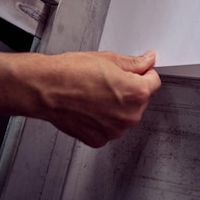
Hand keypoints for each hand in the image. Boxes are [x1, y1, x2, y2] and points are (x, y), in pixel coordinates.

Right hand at [36, 50, 160, 147]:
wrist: (45, 89)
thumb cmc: (71, 73)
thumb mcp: (109, 59)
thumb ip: (134, 63)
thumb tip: (148, 60)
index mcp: (136, 93)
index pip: (154, 81)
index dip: (145, 73)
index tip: (137, 70)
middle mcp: (129, 116)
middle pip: (141, 100)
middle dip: (130, 89)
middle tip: (108, 79)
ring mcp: (114, 130)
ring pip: (125, 115)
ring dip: (117, 106)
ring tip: (96, 92)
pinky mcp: (99, 139)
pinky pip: (109, 127)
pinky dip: (103, 118)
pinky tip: (90, 106)